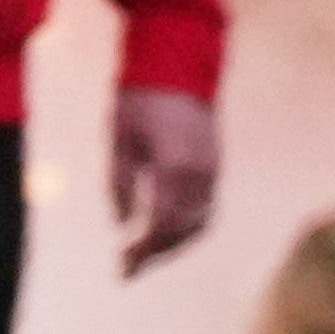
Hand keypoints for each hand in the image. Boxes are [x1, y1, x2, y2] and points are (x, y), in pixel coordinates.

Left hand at [111, 84, 221, 273]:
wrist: (176, 66)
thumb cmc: (138, 98)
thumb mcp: (118, 139)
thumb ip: (119, 183)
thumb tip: (122, 225)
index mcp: (175, 168)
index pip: (161, 225)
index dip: (143, 251)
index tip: (122, 268)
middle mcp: (201, 175)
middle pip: (183, 230)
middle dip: (156, 253)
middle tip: (128, 268)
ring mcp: (213, 171)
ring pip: (199, 223)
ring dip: (173, 242)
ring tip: (143, 254)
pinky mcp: (216, 166)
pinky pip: (205, 208)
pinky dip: (186, 226)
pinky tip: (164, 230)